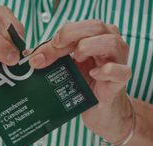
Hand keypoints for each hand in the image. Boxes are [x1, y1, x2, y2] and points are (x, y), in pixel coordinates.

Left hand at [28, 20, 132, 142]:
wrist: (100, 111)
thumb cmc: (84, 85)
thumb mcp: (66, 68)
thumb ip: (51, 58)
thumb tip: (31, 57)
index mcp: (95, 37)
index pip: (77, 27)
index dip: (59, 36)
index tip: (40, 54)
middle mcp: (109, 44)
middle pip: (95, 26)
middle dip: (71, 36)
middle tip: (57, 49)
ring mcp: (118, 61)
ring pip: (111, 42)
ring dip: (89, 47)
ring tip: (76, 60)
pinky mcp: (121, 81)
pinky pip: (121, 71)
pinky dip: (107, 70)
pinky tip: (94, 74)